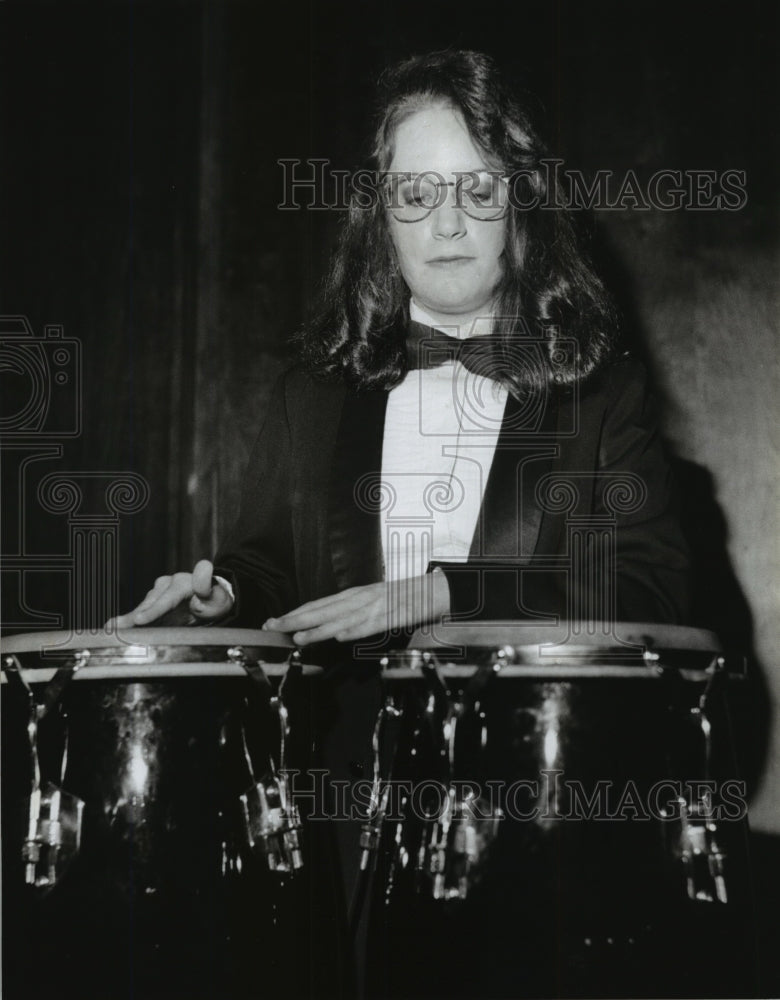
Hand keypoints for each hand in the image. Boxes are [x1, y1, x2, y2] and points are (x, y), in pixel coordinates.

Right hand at [106, 559, 233, 628]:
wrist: (213, 598)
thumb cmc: (216, 602)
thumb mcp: (219, 599)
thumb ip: (209, 591)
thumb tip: (202, 576)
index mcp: (184, 583)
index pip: (168, 598)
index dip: (154, 610)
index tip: (139, 620)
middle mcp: (169, 583)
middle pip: (151, 603)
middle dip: (135, 617)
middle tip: (117, 629)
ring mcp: (159, 590)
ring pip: (144, 606)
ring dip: (129, 619)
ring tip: (112, 629)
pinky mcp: (154, 598)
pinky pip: (141, 610)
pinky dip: (128, 619)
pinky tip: (112, 626)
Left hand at [262, 569, 450, 644]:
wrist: (436, 589)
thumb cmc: (405, 598)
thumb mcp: (373, 602)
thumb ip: (352, 613)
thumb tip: (331, 627)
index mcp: (355, 595)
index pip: (319, 604)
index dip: (295, 613)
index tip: (274, 621)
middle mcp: (361, 598)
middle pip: (324, 609)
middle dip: (296, 619)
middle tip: (272, 626)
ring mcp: (377, 606)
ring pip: (343, 619)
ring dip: (320, 628)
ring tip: (299, 637)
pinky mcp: (394, 616)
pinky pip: (374, 625)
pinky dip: (357, 630)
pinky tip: (342, 636)